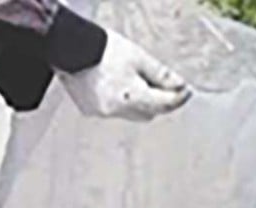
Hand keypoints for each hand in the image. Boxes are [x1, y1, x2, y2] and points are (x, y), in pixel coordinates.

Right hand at [59, 31, 191, 120]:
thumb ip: (162, 75)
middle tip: (161, 86)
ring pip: (131, 114)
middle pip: (148, 113)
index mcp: (131, 97)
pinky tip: (116, 86)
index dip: (178, 98)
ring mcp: (102, 112)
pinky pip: (114, 111)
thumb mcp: (139, 58)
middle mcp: (116, 110)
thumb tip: (179, 86)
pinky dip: (120, 102)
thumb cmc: (103, 49)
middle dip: (157, 101)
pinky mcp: (90, 111)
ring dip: (138, 102)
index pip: (163, 104)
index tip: (186, 91)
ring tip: (134, 81)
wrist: (70, 46)